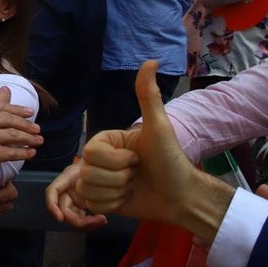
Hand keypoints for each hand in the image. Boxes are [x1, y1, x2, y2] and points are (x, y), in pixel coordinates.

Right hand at [0, 88, 40, 196]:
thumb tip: (6, 89)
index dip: (17, 109)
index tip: (30, 113)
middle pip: (6, 119)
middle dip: (25, 124)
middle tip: (37, 129)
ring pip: (11, 135)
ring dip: (28, 138)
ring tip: (38, 141)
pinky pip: (11, 152)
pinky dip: (24, 152)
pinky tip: (31, 153)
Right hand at [45, 160, 106, 228]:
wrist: (102, 167)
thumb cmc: (96, 164)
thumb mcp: (90, 165)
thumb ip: (88, 174)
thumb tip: (87, 182)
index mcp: (65, 180)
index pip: (52, 192)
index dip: (53, 206)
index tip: (60, 218)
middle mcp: (65, 192)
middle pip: (64, 211)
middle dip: (79, 220)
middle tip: (99, 219)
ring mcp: (72, 201)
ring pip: (73, 218)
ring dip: (86, 223)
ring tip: (102, 219)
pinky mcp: (80, 207)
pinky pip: (81, 219)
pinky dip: (90, 222)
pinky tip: (100, 219)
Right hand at [75, 61, 194, 223]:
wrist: (180, 196)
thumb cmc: (170, 160)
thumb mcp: (159, 127)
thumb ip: (148, 95)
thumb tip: (151, 60)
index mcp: (107, 142)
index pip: (90, 153)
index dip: (115, 161)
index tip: (136, 159)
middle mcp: (99, 160)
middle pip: (87, 172)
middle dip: (117, 179)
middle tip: (136, 174)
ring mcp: (99, 180)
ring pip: (87, 190)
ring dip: (115, 193)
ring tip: (133, 187)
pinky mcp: (101, 201)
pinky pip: (92, 205)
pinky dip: (112, 205)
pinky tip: (127, 199)